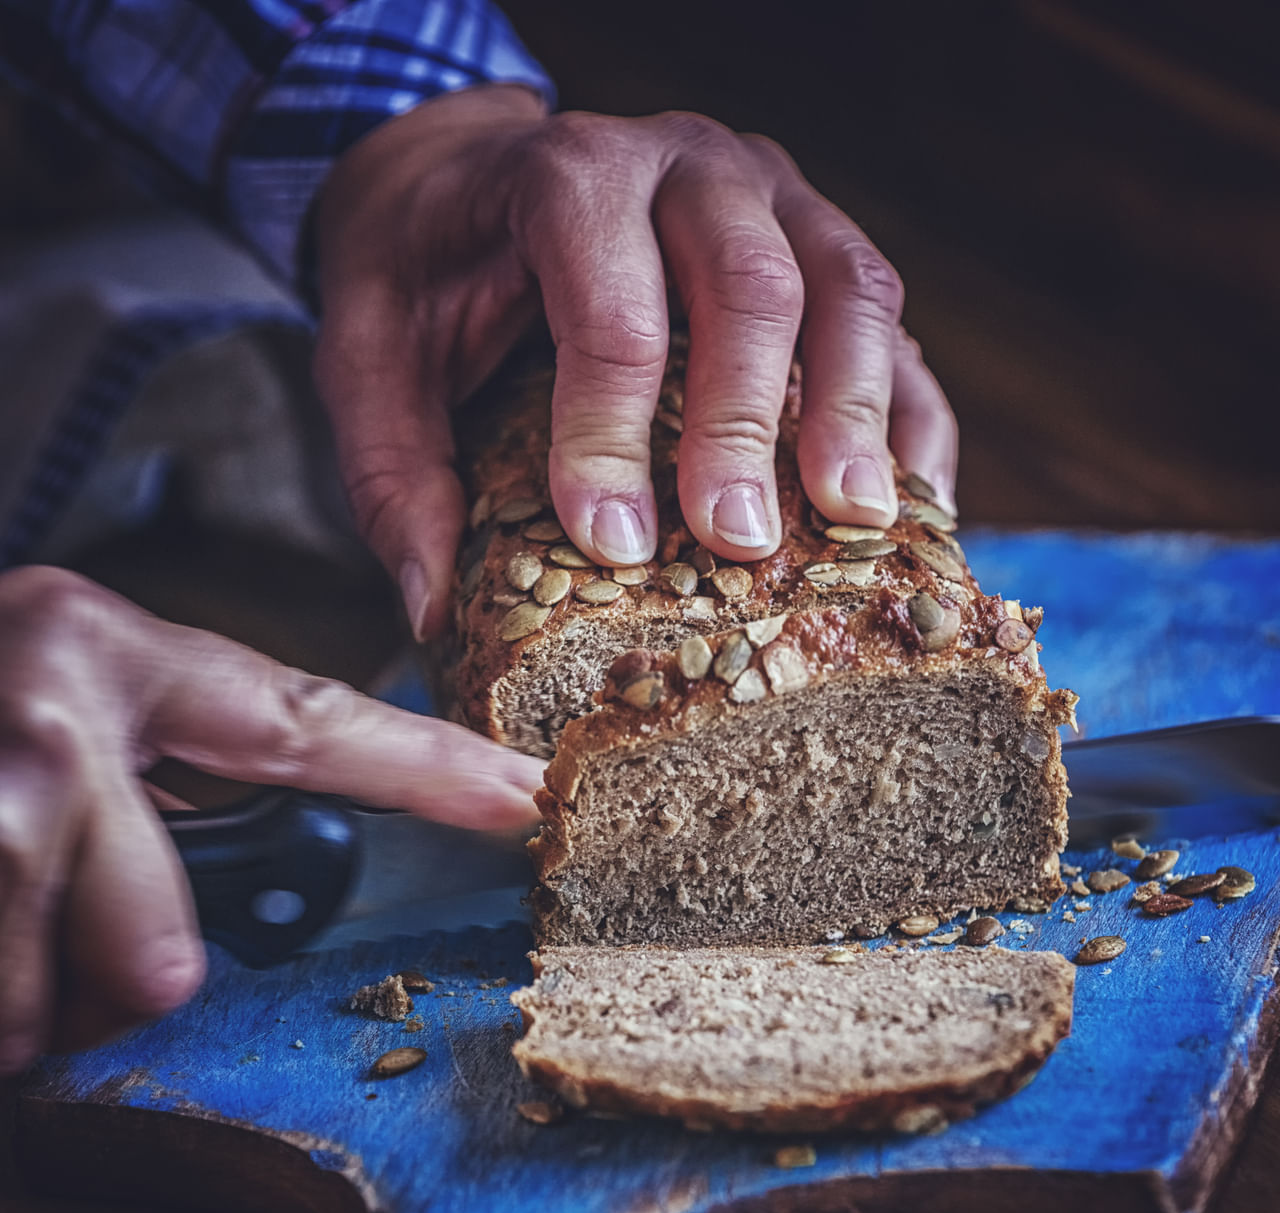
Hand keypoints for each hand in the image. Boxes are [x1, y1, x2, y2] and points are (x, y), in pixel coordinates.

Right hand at [0, 566, 542, 1073]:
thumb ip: (179, 776)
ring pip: (49, 1013)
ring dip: (32, 997)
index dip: (429, 767)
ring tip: (12, 915)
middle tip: (83, 914)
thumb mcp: (86, 707)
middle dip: (125, 972)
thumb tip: (221, 924)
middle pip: (156, 960)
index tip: (525, 795)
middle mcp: (54, 726)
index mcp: (122, 660)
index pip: (311, 724)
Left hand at [313, 87, 957, 639]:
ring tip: (852, 521)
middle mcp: (686, 164)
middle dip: (747, 426)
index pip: (607, 312)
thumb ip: (393, 477)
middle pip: (750, 287)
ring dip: (857, 409)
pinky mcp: (817, 237)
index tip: (615, 544)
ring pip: (848, 286)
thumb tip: (437, 612)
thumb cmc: (426, 271)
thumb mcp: (371, 360)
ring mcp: (771, 192)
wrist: (471, 171)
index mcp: (569, 178)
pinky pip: (890, 318)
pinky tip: (908, 500)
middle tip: (740, 544)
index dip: (611, 434)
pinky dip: (909, 407)